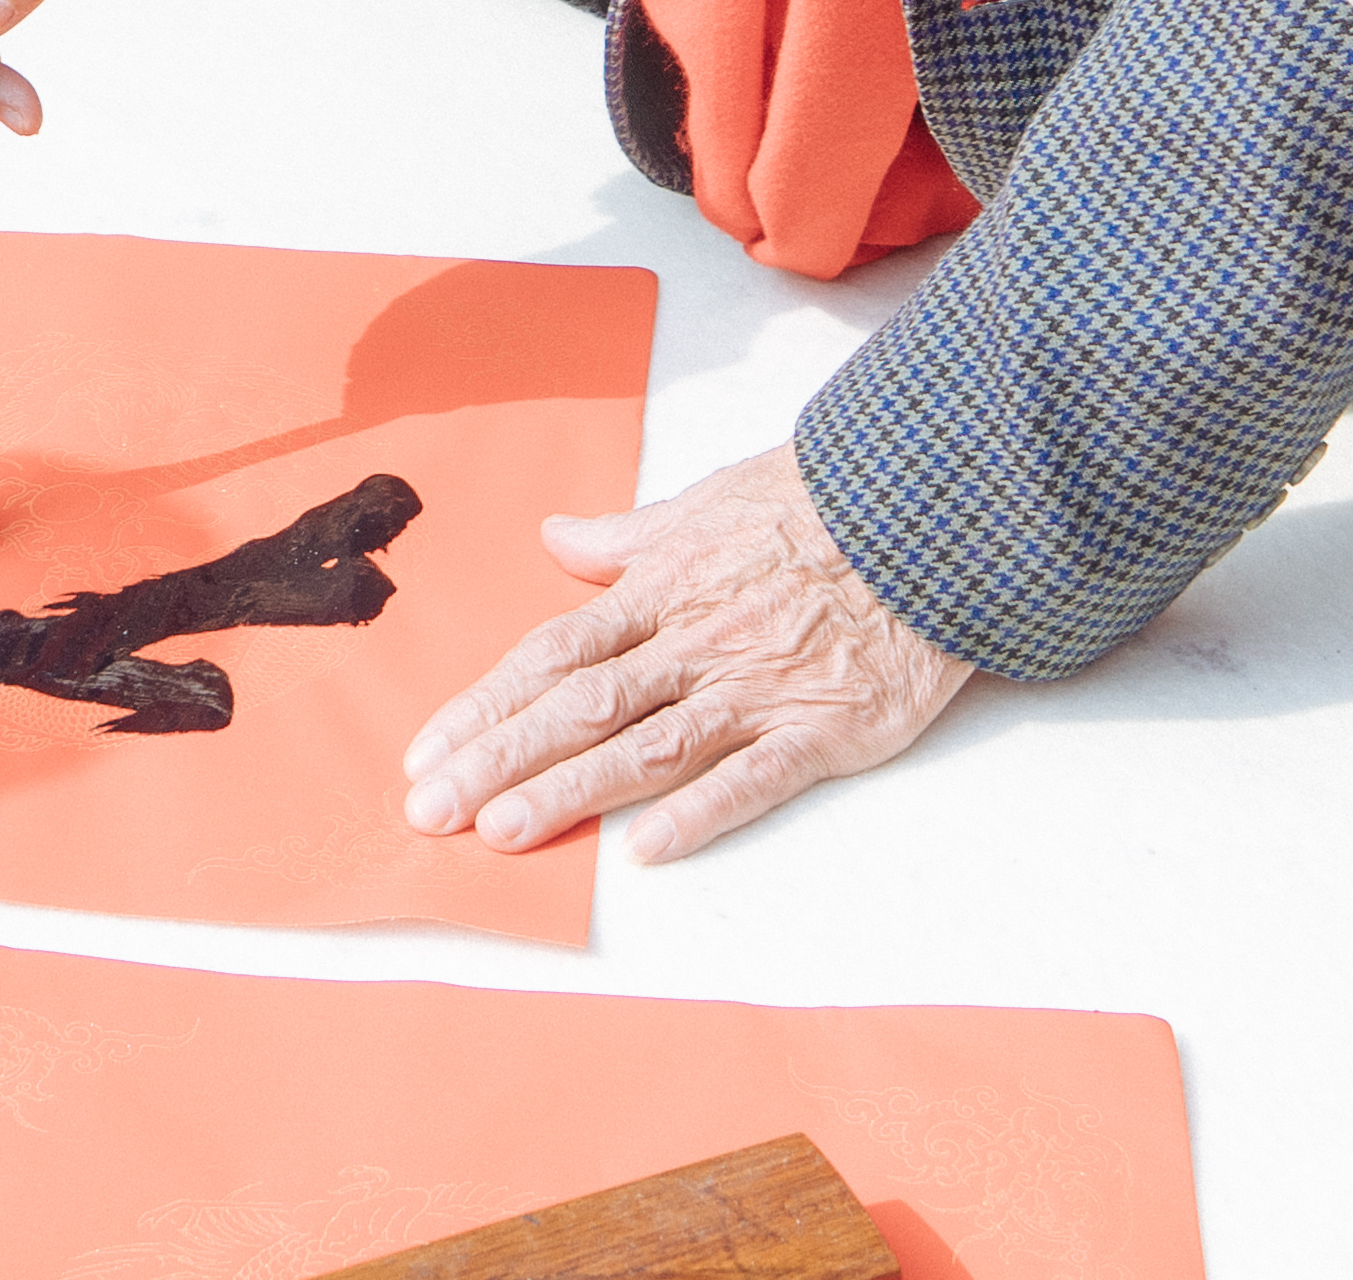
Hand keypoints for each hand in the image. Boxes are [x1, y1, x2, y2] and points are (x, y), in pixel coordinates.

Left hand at [398, 448, 975, 865]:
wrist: (925, 511)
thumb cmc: (814, 504)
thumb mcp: (705, 502)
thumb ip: (625, 536)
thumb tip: (557, 536)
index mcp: (660, 591)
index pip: (552, 655)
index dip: (486, 704)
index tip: (427, 750)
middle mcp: (693, 645)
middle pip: (578, 707)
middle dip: (497, 759)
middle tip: (428, 811)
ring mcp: (754, 688)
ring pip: (646, 746)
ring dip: (570, 790)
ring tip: (501, 831)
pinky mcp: (821, 727)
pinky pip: (752, 776)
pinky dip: (700, 812)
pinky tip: (645, 849)